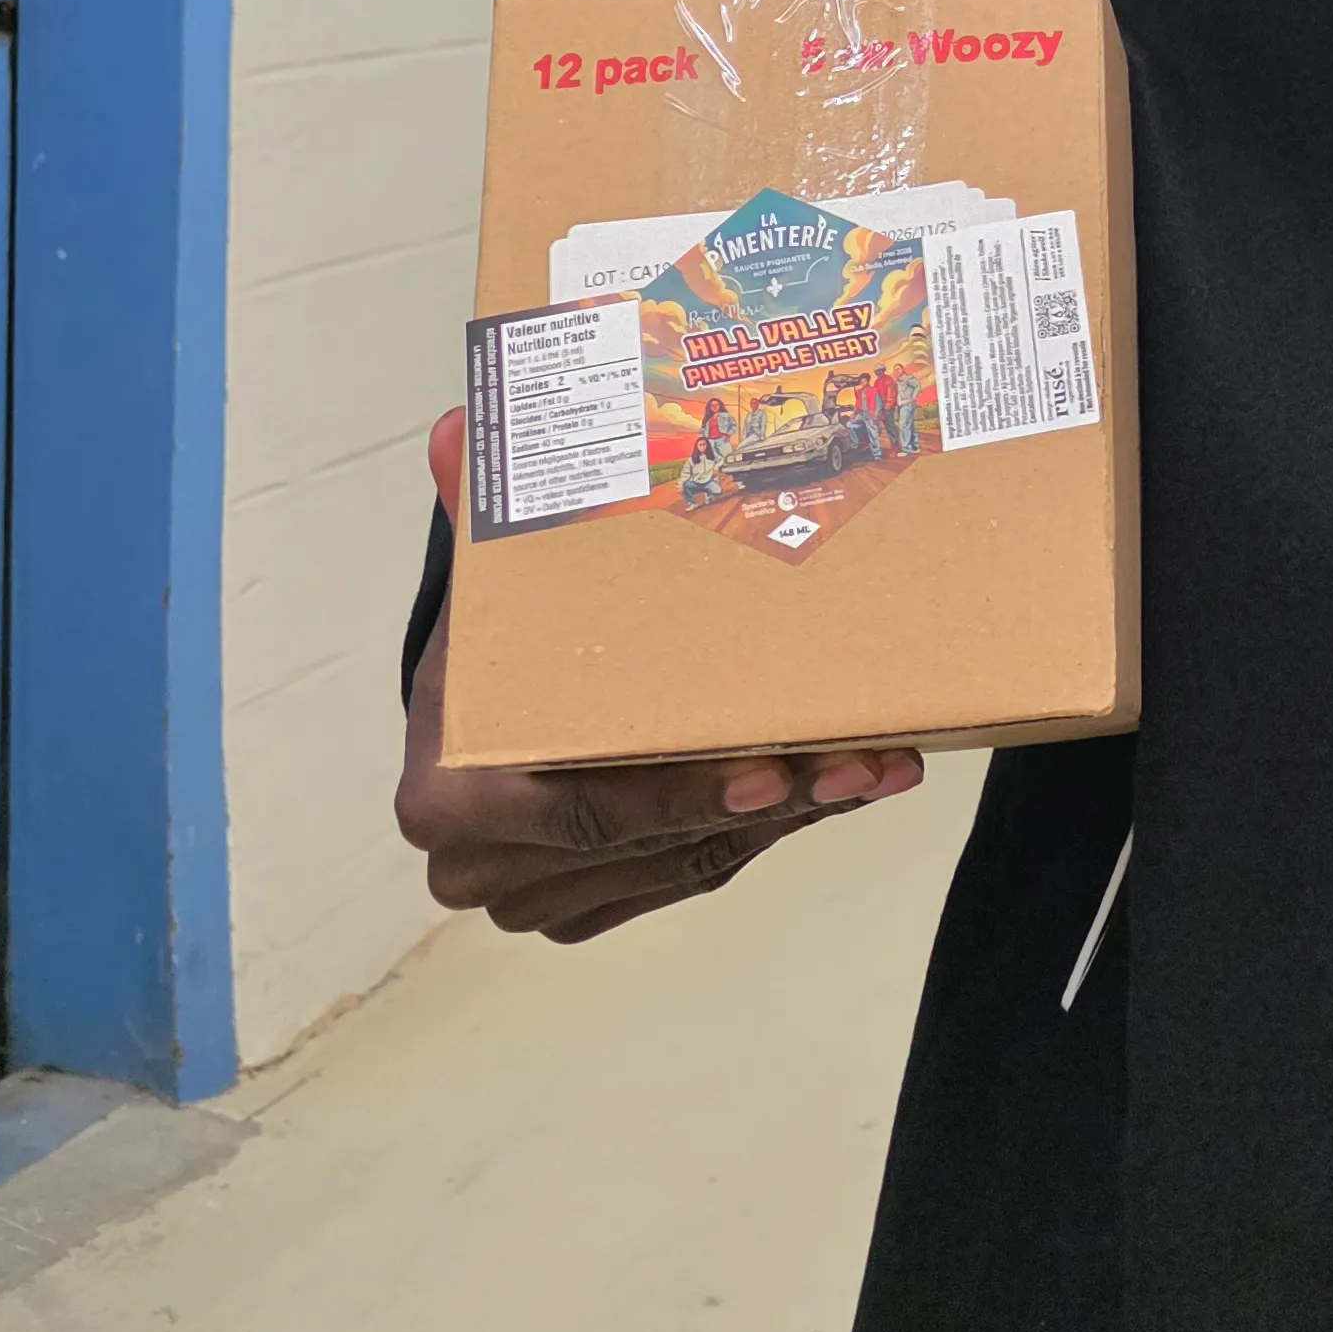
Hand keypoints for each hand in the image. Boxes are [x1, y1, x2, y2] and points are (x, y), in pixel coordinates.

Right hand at [395, 409, 924, 944]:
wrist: (473, 711)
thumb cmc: (494, 644)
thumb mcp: (492, 578)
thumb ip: (483, 512)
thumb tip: (457, 427)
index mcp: (451, 794)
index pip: (581, 809)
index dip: (678, 796)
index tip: (770, 768)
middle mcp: (484, 866)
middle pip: (655, 842)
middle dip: (774, 801)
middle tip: (866, 757)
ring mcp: (543, 896)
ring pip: (694, 862)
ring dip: (796, 814)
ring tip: (881, 762)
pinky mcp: (596, 904)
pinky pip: (701, 871)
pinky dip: (774, 827)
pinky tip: (844, 780)